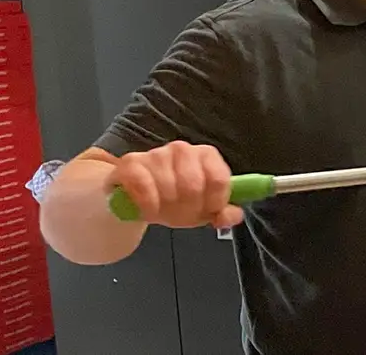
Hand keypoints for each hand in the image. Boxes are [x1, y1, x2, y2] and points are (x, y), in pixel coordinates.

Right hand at [107, 141, 242, 228]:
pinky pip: (144, 187)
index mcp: (206, 155)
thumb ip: (222, 213)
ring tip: (162, 210)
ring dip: (165, 209)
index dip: (214, 202)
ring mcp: (156, 154)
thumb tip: (234, 216)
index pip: (219, 179)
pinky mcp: (131, 164)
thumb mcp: (202, 209)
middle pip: (194, 186)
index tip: (207, 211)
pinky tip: (147, 210)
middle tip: (180, 214)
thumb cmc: (173, 199)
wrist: (135, 198)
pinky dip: (147, 206)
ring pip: (169, 189)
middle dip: (188, 208)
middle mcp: (182, 149)